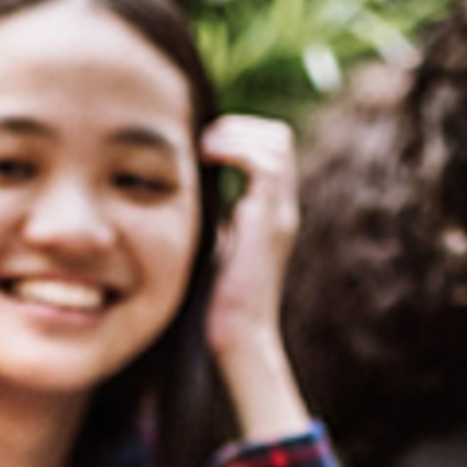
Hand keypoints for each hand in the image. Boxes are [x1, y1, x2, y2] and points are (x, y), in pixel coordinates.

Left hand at [198, 114, 299, 362]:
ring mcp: (279, 213)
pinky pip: (265, 164)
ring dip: (235, 134)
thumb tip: (185, 196)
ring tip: (202, 148)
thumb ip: (212, 220)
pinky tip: (205, 158)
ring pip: (276, 142)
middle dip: (238, 128)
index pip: (270, 149)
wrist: (237, 339)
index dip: (238, 136)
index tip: (200, 148)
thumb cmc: (216, 303)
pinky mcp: (269, 223)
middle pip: (278, 137)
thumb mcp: (213, 248)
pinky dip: (236, 150)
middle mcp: (281, 208)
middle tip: (200, 143)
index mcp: (270, 212)